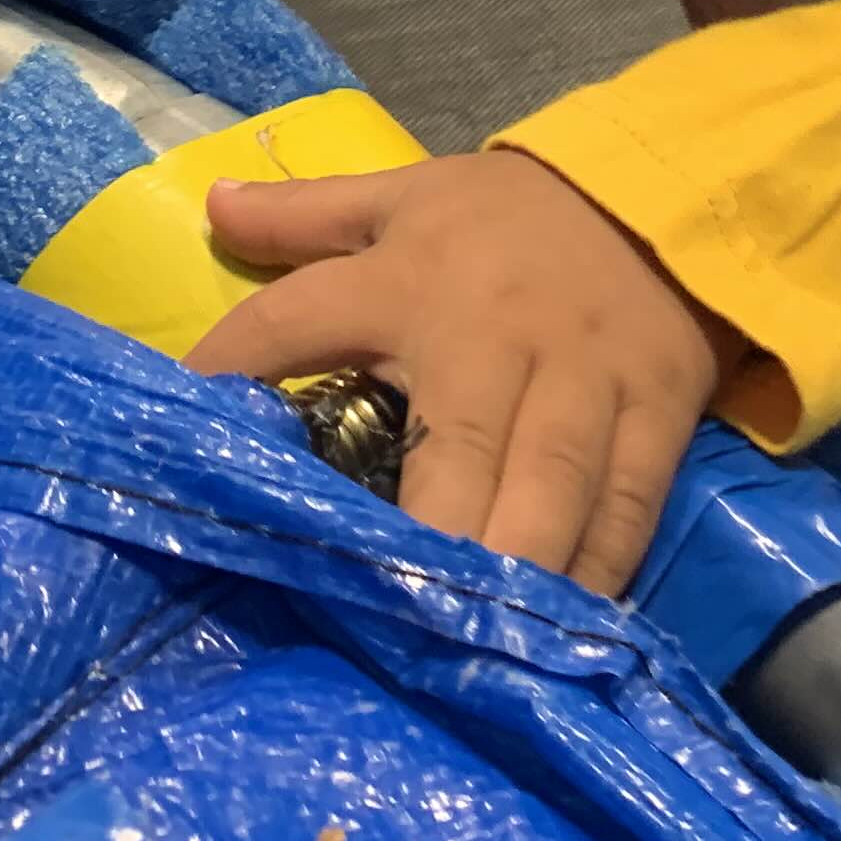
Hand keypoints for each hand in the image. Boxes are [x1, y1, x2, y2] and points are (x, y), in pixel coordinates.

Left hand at [189, 153, 741, 594]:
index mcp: (412, 280)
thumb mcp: (405, 196)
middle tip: (387, 610)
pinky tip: (561, 629)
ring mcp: (584, 379)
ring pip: (551, 481)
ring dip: (513, 563)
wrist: (658, 197)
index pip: (297, 322)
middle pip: (457, 438)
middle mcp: (494, 335)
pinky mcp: (656, 412)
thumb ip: (305, 213)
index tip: (182, 452)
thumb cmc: (510, 217)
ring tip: (475, 643)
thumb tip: (206, 205)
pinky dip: (597, 568)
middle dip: (427, 526)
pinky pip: (627, 502)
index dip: (235, 371)